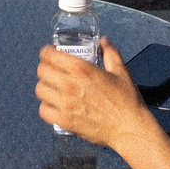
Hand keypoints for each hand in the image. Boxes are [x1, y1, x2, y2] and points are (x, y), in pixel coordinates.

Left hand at [34, 38, 157, 148]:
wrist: (129, 128)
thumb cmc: (126, 100)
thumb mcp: (120, 71)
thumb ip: (110, 52)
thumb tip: (103, 41)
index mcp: (82, 69)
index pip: (49, 55)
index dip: (46, 52)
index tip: (48, 54)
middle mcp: (70, 85)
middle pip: (42, 71)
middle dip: (45, 68)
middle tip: (51, 70)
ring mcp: (66, 104)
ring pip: (40, 90)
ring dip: (45, 86)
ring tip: (52, 88)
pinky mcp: (65, 121)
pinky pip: (43, 111)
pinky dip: (46, 107)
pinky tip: (54, 105)